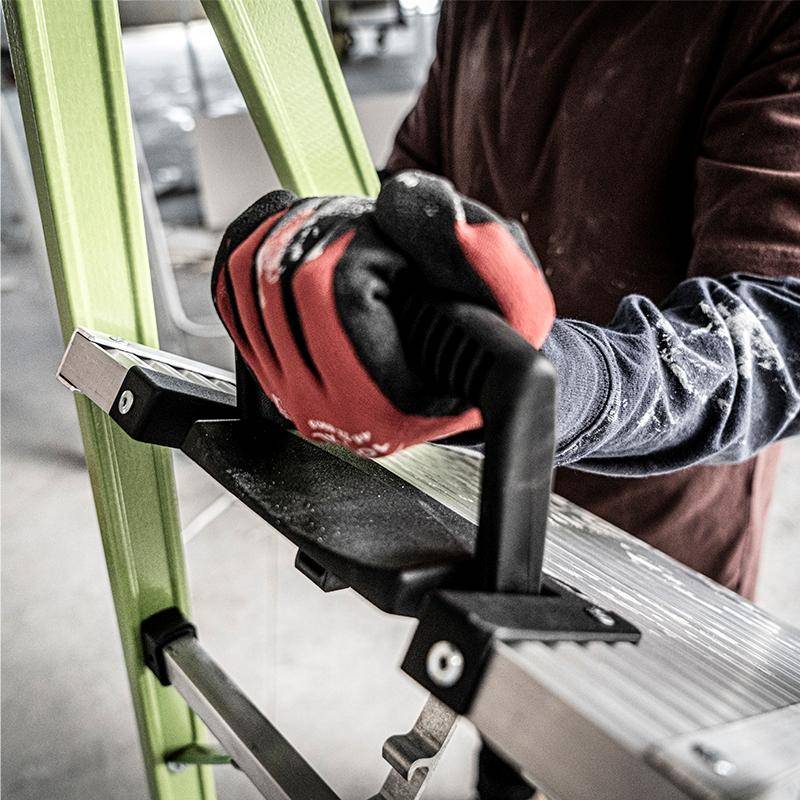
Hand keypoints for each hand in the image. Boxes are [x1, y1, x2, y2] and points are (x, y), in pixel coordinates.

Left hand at [212, 171, 554, 456]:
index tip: (404, 254)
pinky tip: (304, 237)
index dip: (370, 243)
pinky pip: (228, 282)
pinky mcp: (265, 363)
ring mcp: (284, 386)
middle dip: (335, 227)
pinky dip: (261, 236)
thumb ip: (480, 251)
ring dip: (302, 228)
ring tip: (353, 242)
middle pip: (281, 269)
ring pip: (248, 266)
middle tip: (380, 239)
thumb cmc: (492, 342)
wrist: (466, 373)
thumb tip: (400, 201)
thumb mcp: (516, 298)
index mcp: (380, 400)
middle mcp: (321, 404)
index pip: (331, 286)